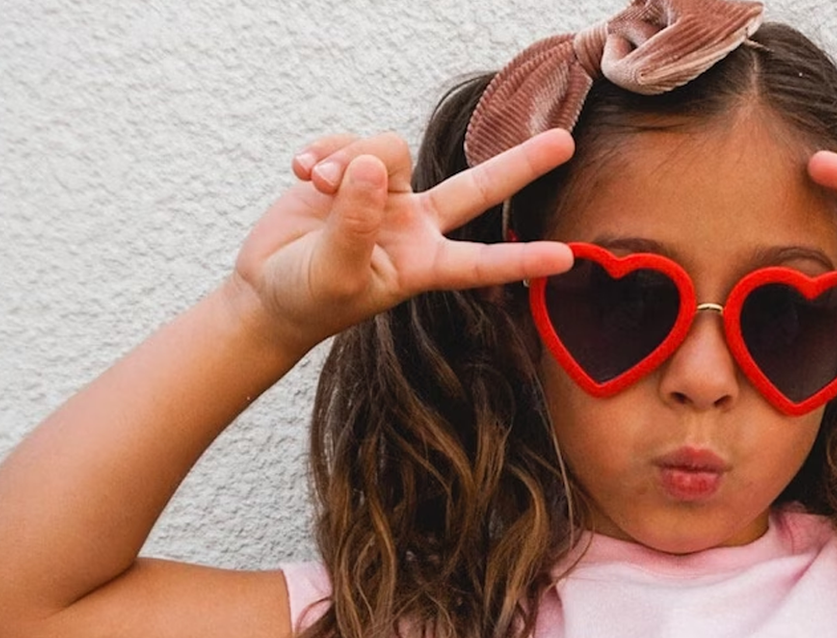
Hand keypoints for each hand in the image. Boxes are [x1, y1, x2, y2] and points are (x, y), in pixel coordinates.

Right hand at [228, 129, 576, 355]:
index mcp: (423, 265)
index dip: (521, 259)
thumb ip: (357, 225)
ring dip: (348, 159)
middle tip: (564, 142)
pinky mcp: (354, 170)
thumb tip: (373, 167)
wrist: (269, 289)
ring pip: (389, 149)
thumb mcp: (336, 273)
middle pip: (477, 188)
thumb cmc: (307, 299)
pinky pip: (352, 140)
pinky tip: (302, 171)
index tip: (567, 259)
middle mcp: (415, 226)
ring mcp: (387, 195)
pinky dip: (325, 150)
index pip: (481, 261)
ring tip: (316, 185)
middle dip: (520, 163)